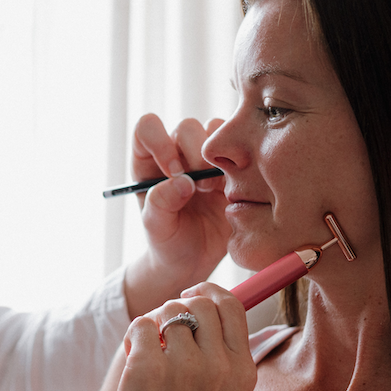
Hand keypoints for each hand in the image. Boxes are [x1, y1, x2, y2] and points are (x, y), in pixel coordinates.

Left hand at [108, 283, 256, 390]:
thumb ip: (222, 354)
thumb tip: (201, 305)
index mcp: (242, 370)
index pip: (231, 306)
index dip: (209, 292)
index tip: (191, 296)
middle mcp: (218, 364)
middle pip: (199, 303)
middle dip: (178, 308)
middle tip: (163, 330)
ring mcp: (183, 365)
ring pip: (168, 311)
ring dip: (154, 326)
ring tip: (147, 353)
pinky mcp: (147, 367)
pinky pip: (140, 325)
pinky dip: (134, 336)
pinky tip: (133, 360)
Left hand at [124, 114, 231, 316]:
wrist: (195, 262)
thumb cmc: (167, 243)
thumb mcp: (156, 229)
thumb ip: (160, 203)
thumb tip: (182, 181)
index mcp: (149, 161)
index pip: (148, 129)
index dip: (160, 142)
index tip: (173, 172)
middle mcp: (177, 153)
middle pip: (187, 128)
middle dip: (196, 154)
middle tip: (201, 188)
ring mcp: (206, 159)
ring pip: (216, 132)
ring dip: (220, 158)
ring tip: (218, 190)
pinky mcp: (231, 169)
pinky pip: (241, 150)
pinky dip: (241, 166)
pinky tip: (235, 193)